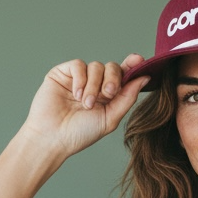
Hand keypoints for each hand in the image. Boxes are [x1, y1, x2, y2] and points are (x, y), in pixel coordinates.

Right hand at [21, 54, 149, 158]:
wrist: (53, 137)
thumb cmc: (80, 133)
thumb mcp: (110, 119)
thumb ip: (127, 98)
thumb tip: (144, 78)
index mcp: (108, 96)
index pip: (123, 76)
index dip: (132, 65)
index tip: (139, 60)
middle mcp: (95, 85)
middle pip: (112, 67)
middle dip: (113, 78)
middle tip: (107, 94)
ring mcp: (79, 78)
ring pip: (96, 66)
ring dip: (93, 86)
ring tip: (85, 104)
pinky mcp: (63, 73)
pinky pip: (79, 65)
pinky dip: (80, 79)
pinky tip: (76, 95)